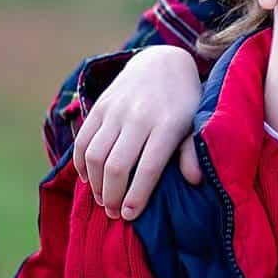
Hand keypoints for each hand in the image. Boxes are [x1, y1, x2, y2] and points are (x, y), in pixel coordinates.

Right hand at [70, 45, 203, 217]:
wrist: (163, 62)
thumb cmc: (184, 102)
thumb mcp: (196, 123)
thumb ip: (192, 151)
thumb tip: (195, 180)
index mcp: (167, 124)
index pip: (148, 167)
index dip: (137, 195)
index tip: (130, 215)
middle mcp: (139, 116)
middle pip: (116, 166)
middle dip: (112, 196)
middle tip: (114, 213)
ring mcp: (116, 109)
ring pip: (94, 156)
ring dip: (95, 184)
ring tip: (103, 199)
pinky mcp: (100, 105)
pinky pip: (82, 140)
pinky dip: (81, 164)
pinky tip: (89, 178)